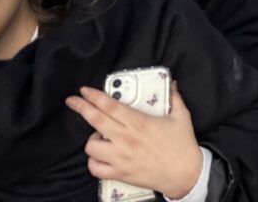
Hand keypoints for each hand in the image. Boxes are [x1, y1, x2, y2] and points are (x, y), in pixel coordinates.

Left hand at [66, 84, 202, 198]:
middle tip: (72, 101)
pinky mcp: (120, 173)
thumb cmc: (183, 145)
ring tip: (101, 135)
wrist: (184, 174)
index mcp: (139, 123)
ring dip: (92, 138)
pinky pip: (95, 168)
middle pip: (96, 121)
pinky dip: (94, 161)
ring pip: (91, 146)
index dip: (95, 97)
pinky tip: (101, 156)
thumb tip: (171, 84)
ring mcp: (120, 158)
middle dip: (81, 108)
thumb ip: (175, 98)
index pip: (111, 106)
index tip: (84, 90)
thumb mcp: (182, 117)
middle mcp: (126, 139)